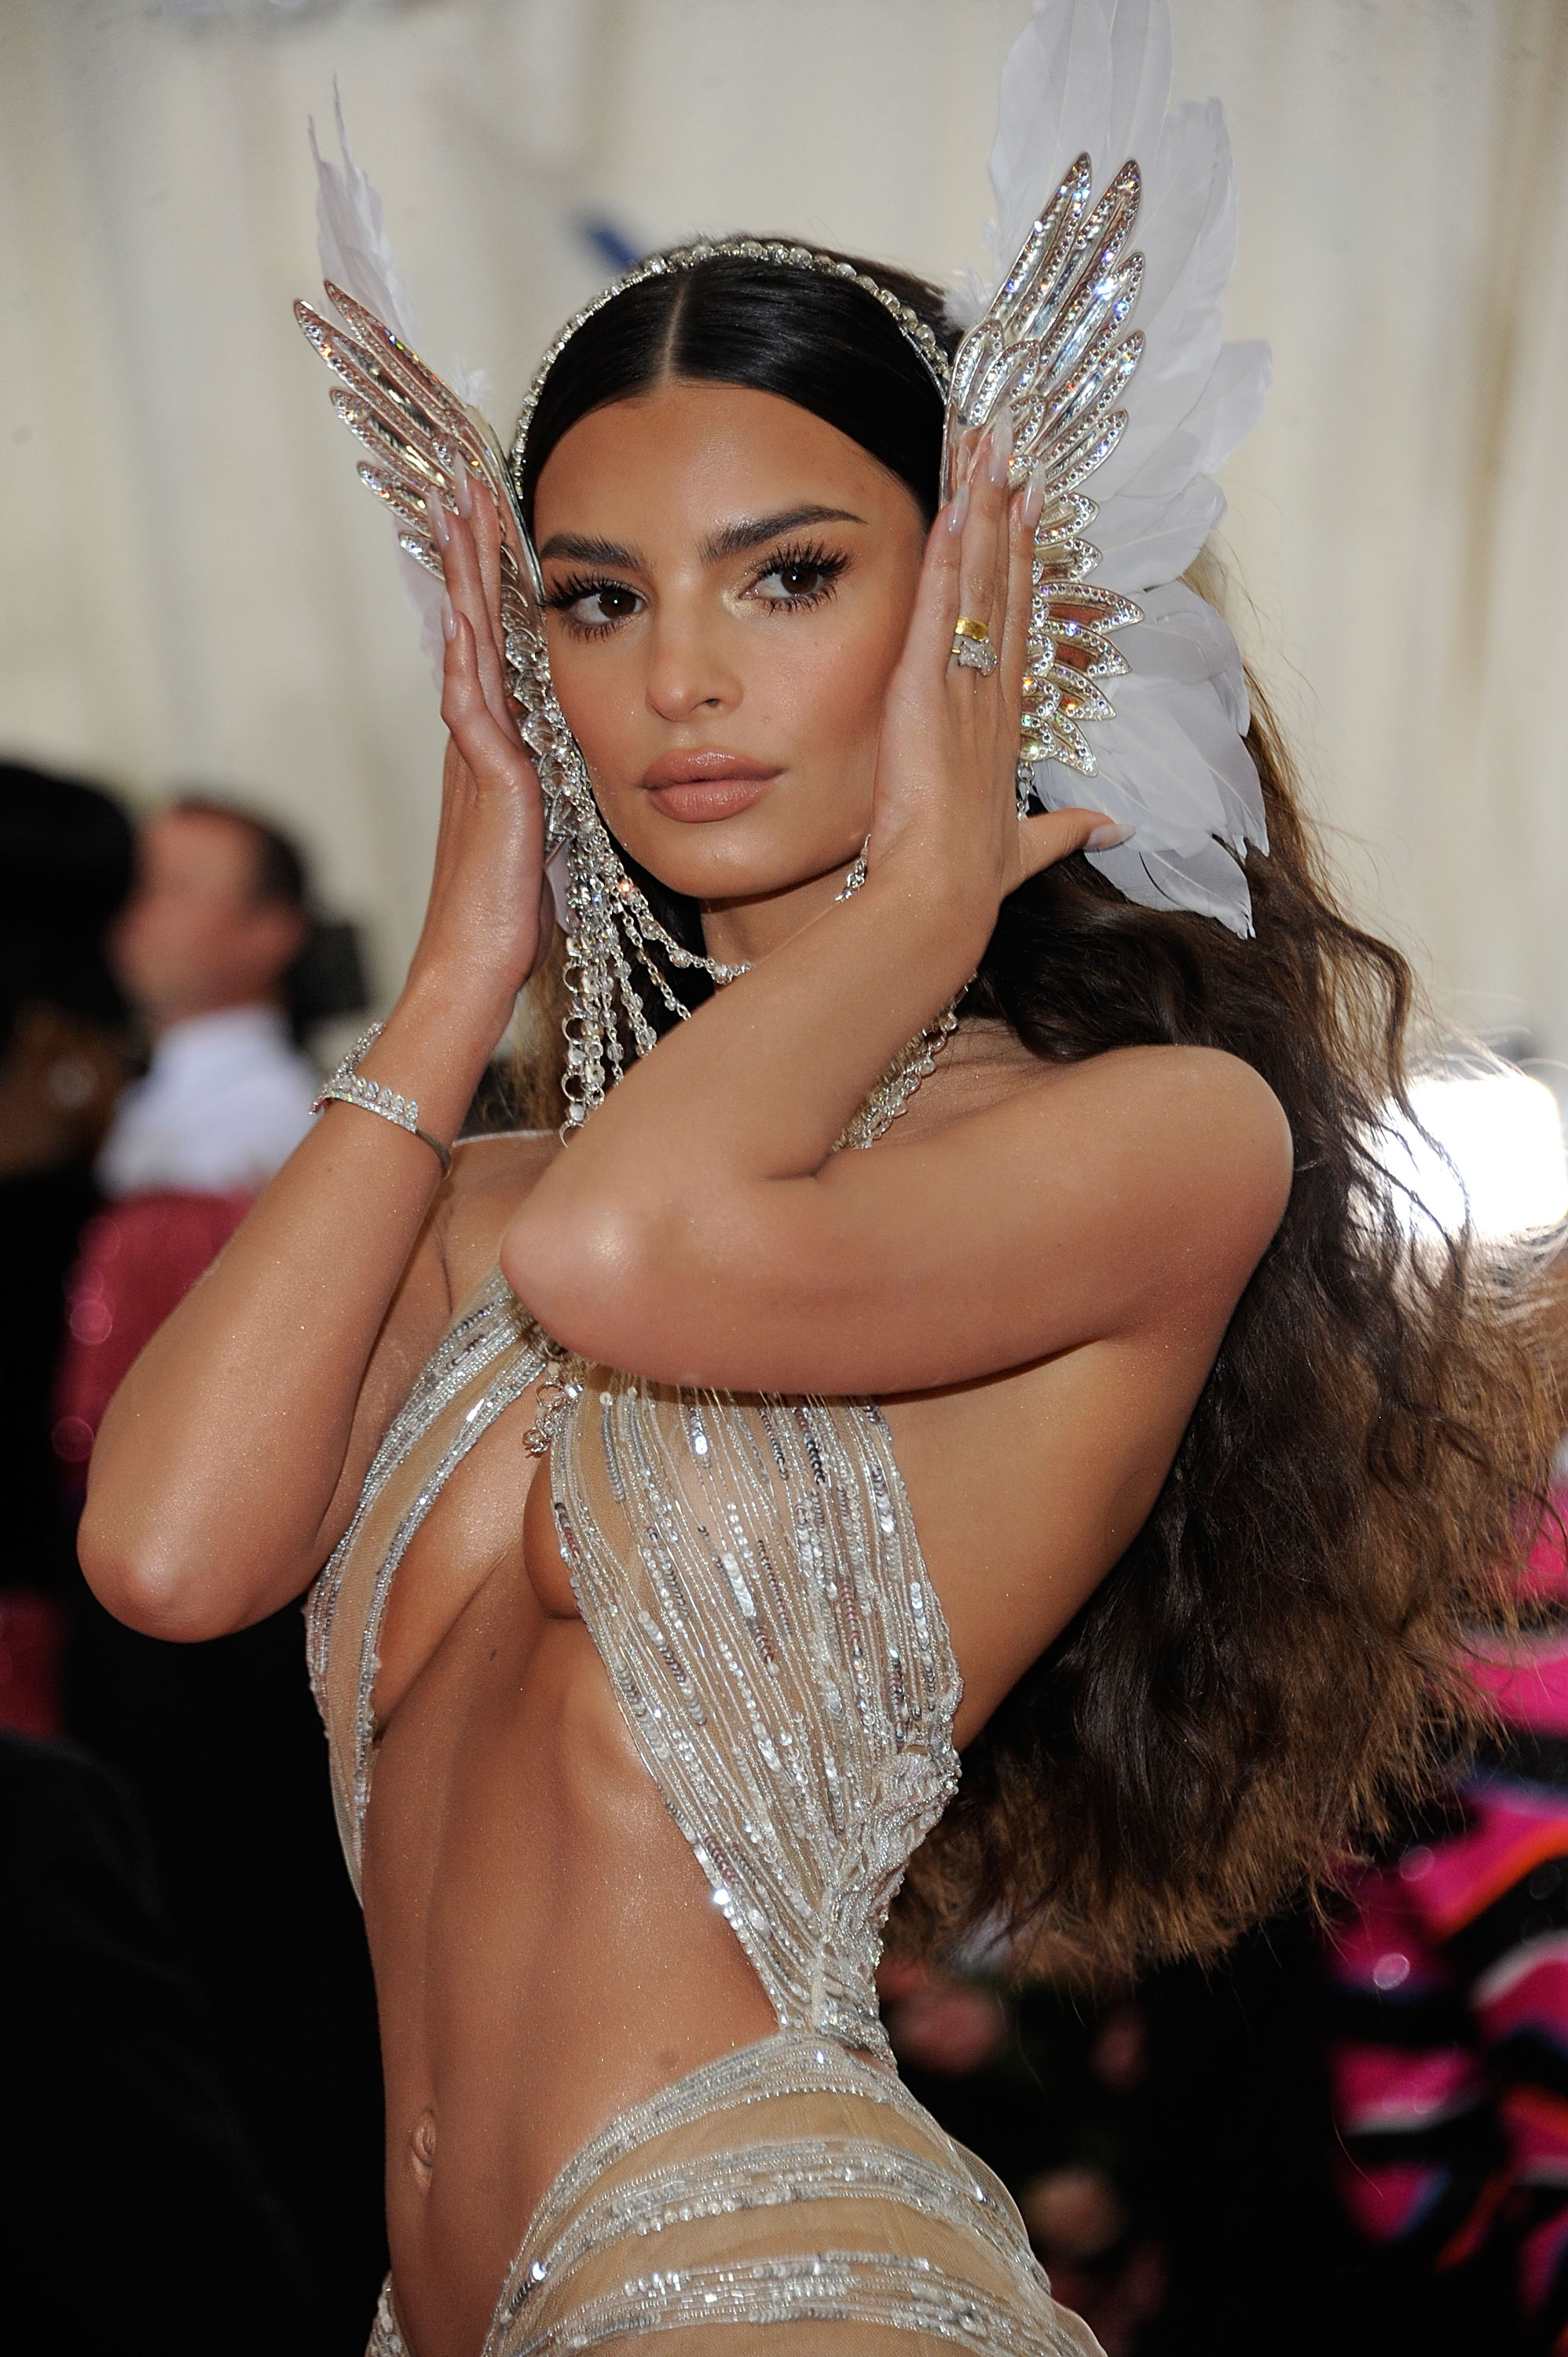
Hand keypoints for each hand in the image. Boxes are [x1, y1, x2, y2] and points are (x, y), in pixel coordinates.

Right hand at [407, 477, 555, 1034]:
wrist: (477, 966)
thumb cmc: (511, 917)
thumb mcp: (545, 838)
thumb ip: (551, 796)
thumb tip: (568, 772)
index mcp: (499, 752)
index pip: (495, 650)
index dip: (492, 589)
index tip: (491, 530)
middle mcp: (479, 744)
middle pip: (472, 630)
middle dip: (468, 560)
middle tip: (462, 490)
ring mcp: (477, 760)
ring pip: (466, 650)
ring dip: (461, 583)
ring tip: (454, 517)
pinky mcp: (488, 785)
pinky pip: (471, 707)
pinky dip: (464, 658)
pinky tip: (461, 613)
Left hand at [867, 424, 1121, 943]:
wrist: (941, 896)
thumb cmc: (972, 879)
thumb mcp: (1023, 848)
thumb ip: (1066, 832)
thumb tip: (1113, 829)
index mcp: (1007, 725)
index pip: (1018, 629)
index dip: (1025, 567)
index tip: (1029, 511)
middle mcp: (994, 696)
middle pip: (1006, 589)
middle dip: (1009, 517)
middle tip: (1010, 451)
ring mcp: (966, 689)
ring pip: (980, 584)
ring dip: (983, 514)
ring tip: (987, 450)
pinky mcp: (928, 690)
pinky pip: (942, 610)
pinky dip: (950, 557)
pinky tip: (957, 506)